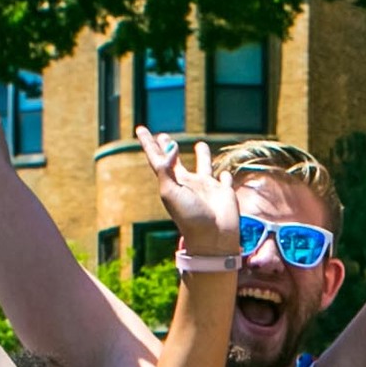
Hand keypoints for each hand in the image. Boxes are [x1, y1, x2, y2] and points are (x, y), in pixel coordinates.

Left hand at [141, 129, 237, 258]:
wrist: (212, 238)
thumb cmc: (189, 216)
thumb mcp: (170, 192)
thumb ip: (166, 169)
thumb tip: (170, 146)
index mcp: (172, 182)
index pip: (157, 158)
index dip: (148, 143)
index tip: (141, 128)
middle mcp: (188, 183)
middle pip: (176, 161)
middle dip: (169, 148)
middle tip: (163, 135)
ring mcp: (206, 187)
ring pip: (203, 166)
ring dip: (203, 155)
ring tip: (200, 143)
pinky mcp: (223, 192)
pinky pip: (224, 179)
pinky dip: (224, 176)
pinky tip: (224, 174)